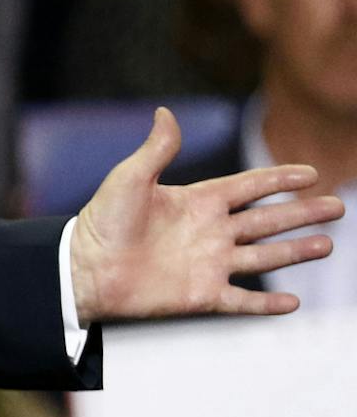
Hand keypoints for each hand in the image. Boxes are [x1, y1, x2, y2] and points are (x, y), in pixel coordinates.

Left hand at [71, 107, 342, 322]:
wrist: (85, 270)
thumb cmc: (102, 223)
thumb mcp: (129, 179)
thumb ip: (156, 149)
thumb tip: (165, 112)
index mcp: (197, 202)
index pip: (249, 187)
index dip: (279, 179)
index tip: (310, 172)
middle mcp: (210, 232)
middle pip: (267, 220)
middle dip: (302, 213)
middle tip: (337, 206)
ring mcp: (209, 264)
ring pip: (264, 257)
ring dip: (296, 251)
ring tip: (327, 245)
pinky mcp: (201, 295)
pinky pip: (241, 300)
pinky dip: (266, 304)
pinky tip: (292, 303)